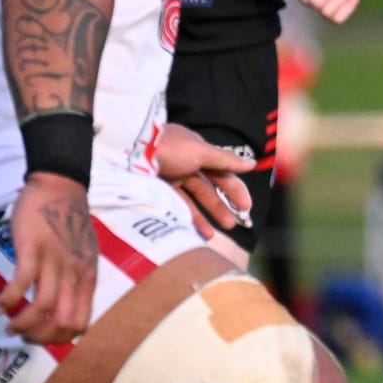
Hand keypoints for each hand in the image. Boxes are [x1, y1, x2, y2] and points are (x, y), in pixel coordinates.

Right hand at [0, 173, 97, 343]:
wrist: (62, 186)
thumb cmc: (69, 222)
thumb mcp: (84, 255)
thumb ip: (78, 279)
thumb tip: (66, 306)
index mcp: (88, 276)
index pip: (81, 322)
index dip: (60, 338)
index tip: (41, 337)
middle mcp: (75, 273)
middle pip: (63, 320)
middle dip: (40, 337)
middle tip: (22, 336)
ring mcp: (55, 261)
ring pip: (43, 306)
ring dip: (23, 324)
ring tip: (8, 326)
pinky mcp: (34, 249)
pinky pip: (21, 283)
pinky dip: (7, 300)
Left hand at [155, 123, 254, 239]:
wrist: (130, 151)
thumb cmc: (170, 147)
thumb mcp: (201, 151)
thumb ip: (226, 160)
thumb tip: (252, 164)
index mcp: (198, 153)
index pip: (222, 173)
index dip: (235, 190)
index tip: (246, 207)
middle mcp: (185, 165)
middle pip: (208, 189)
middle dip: (221, 206)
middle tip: (233, 223)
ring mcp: (170, 179)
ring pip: (192, 200)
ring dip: (204, 217)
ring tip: (213, 234)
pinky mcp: (156, 191)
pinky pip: (175, 207)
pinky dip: (185, 219)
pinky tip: (194, 231)